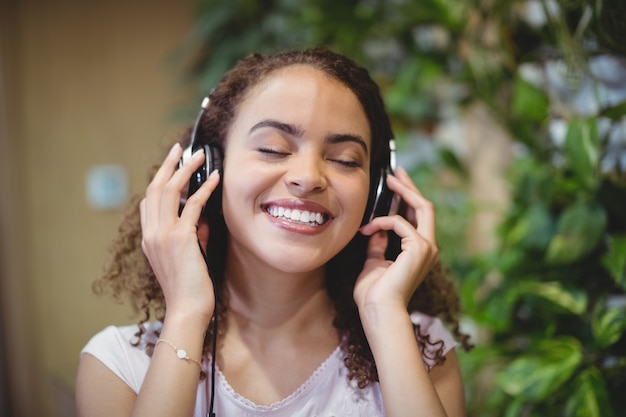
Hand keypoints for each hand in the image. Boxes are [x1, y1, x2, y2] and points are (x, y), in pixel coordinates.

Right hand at [139, 143, 220, 325]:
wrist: (188, 310)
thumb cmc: (190, 289)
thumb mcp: (187, 257)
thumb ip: (192, 236)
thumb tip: (203, 218)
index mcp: (149, 239)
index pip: (148, 203)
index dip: (159, 181)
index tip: (171, 167)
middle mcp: (152, 234)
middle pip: (155, 189)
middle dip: (167, 165)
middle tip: (178, 149)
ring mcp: (163, 235)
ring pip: (169, 191)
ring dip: (185, 169)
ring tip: (198, 156)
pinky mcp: (181, 238)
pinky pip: (192, 205)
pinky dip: (204, 189)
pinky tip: (215, 178)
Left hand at [354, 167, 438, 311]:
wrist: (379, 311)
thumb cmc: (374, 294)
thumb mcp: (373, 262)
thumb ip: (378, 244)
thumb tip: (376, 228)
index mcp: (419, 251)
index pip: (417, 217)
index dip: (407, 197)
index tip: (395, 182)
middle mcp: (428, 247)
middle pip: (425, 207)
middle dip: (410, 187)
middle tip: (396, 171)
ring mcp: (427, 247)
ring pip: (421, 208)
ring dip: (403, 192)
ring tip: (389, 180)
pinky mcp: (419, 248)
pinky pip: (400, 223)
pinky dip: (383, 221)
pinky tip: (368, 228)